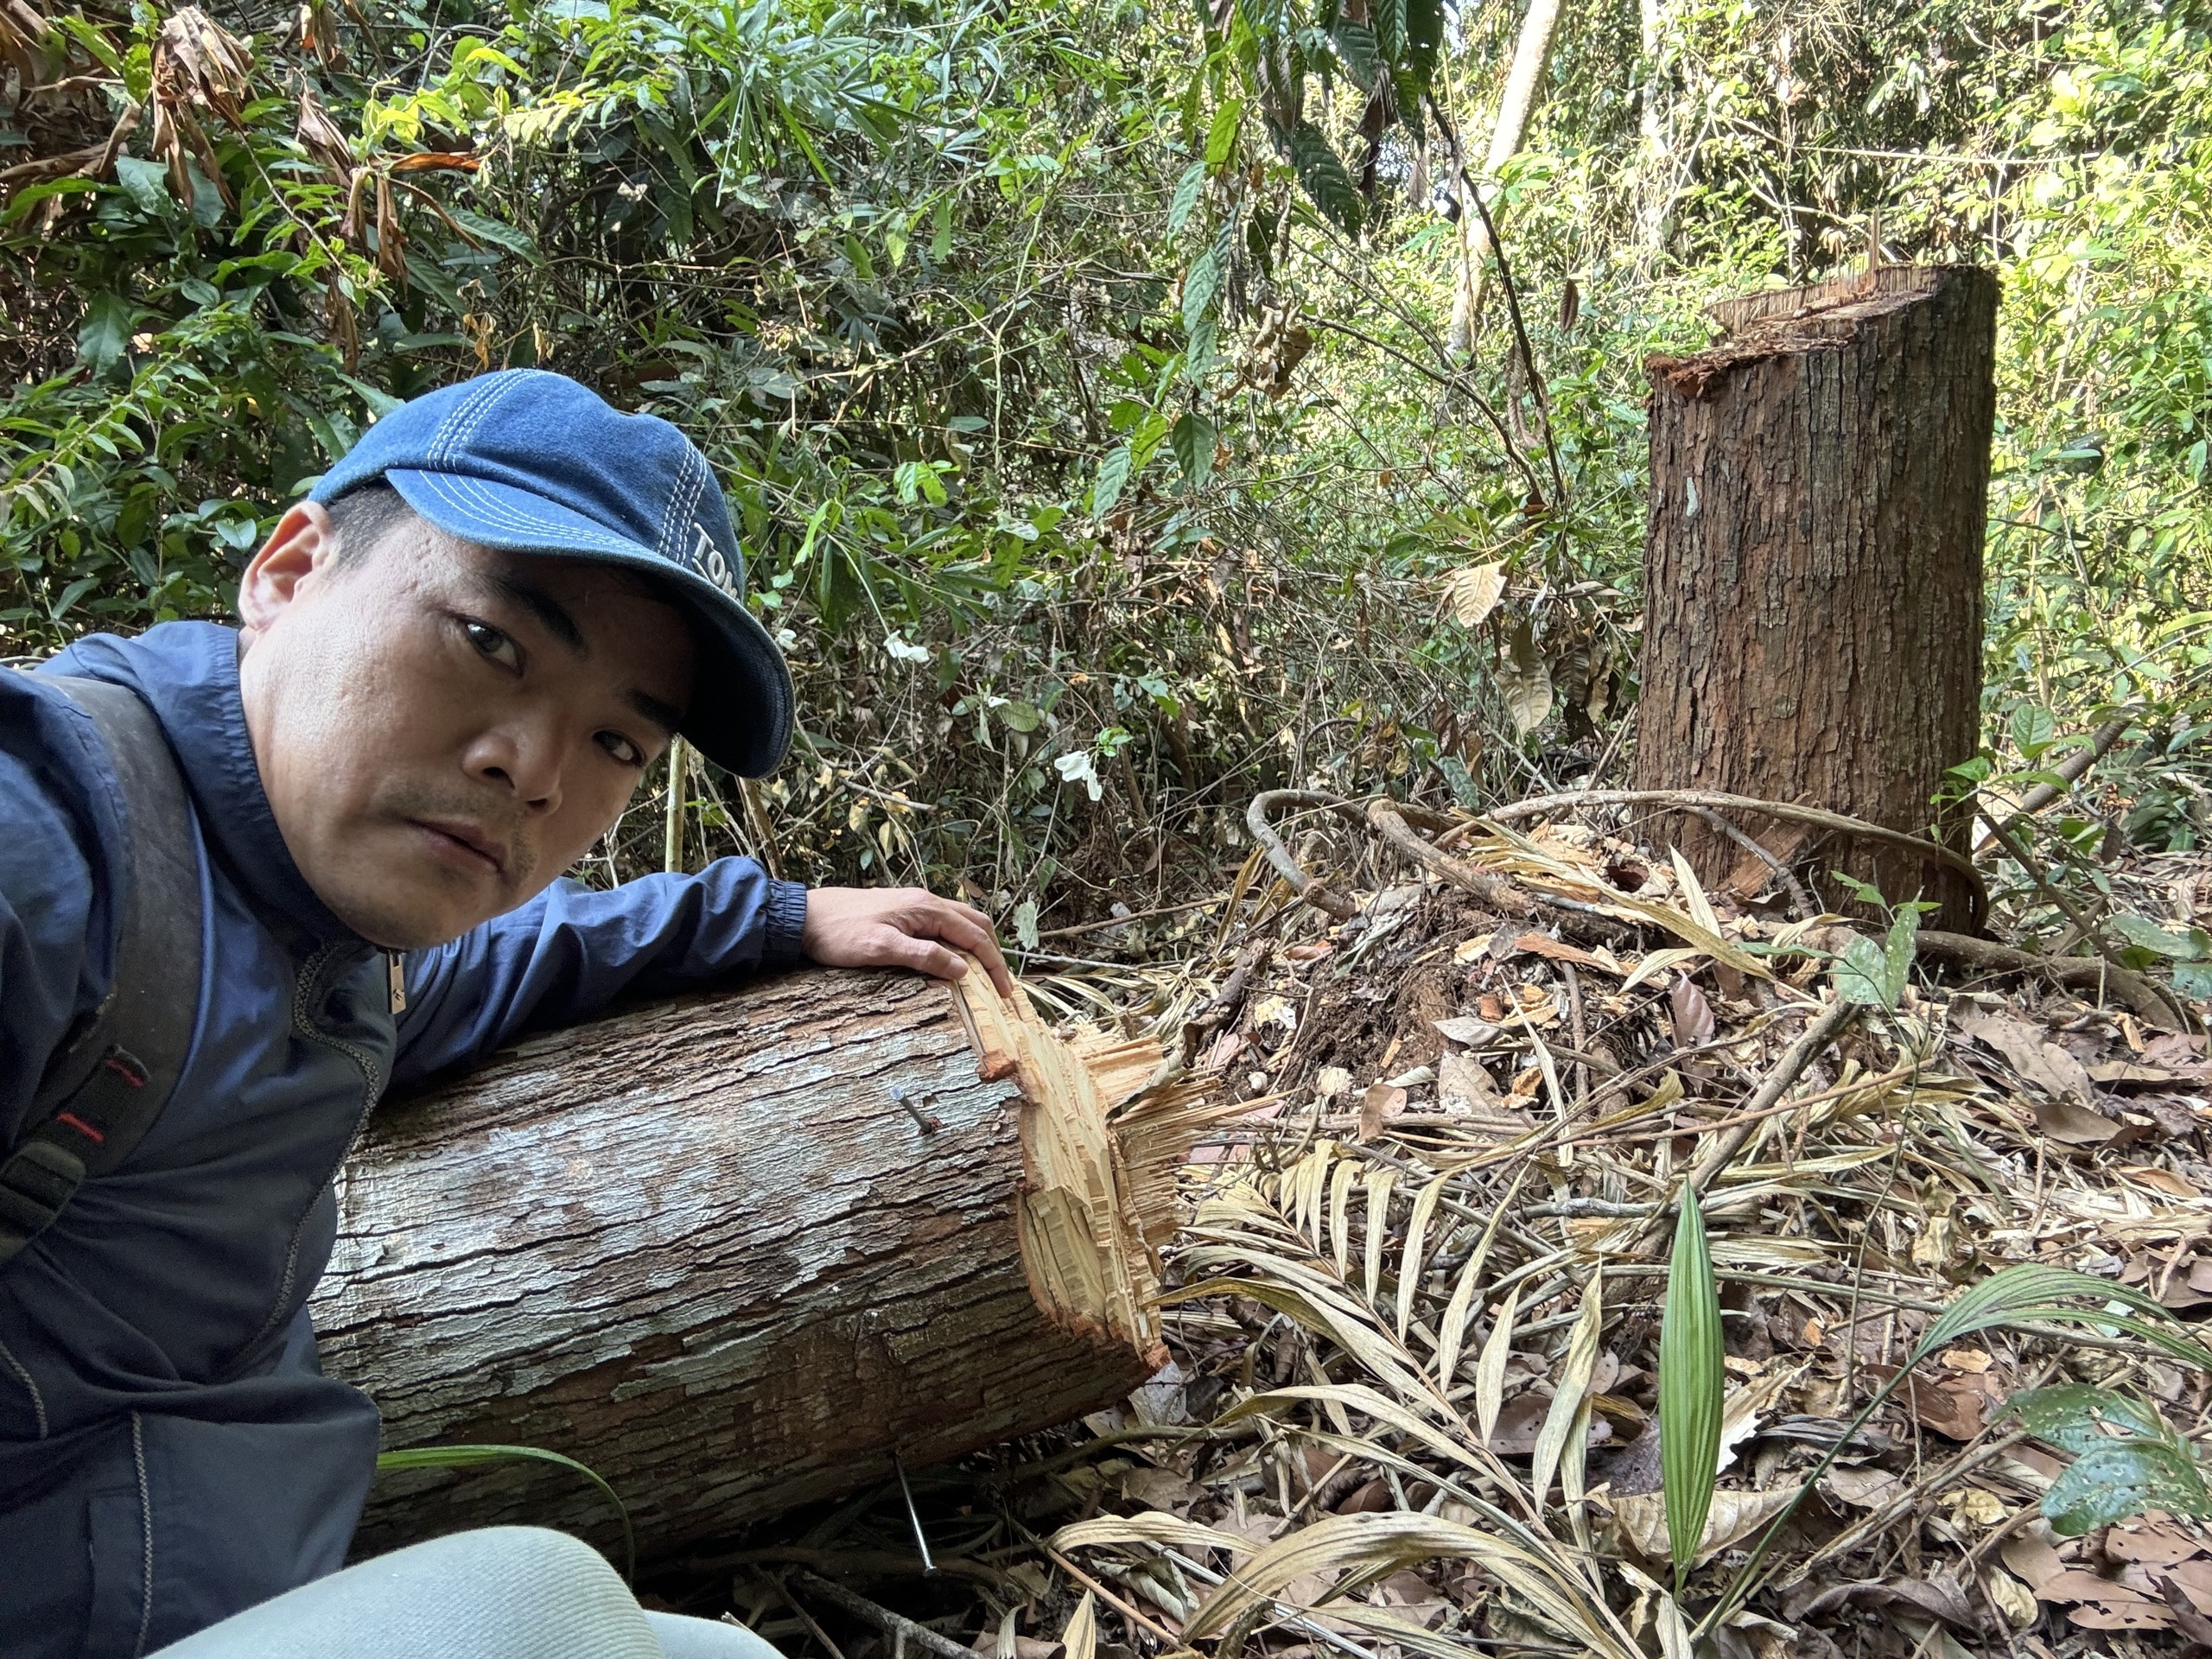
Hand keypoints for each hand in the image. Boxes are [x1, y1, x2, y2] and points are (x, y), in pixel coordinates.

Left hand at [799, 886, 1016, 998]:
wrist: (803, 917)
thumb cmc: (839, 932)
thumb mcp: (881, 948)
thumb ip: (923, 956)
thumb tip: (962, 969)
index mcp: (925, 908)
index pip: (974, 935)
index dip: (993, 964)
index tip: (1004, 992)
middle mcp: (925, 902)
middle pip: (975, 924)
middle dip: (992, 953)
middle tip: (1000, 985)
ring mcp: (914, 905)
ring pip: (960, 922)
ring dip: (977, 946)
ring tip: (984, 972)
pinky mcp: (902, 913)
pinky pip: (943, 924)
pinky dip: (959, 941)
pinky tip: (953, 957)